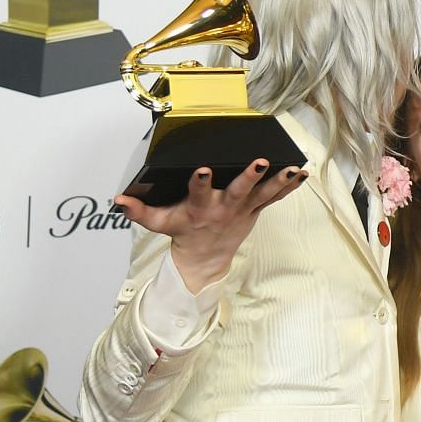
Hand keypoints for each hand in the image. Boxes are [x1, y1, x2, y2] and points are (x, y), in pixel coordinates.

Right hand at [115, 160, 306, 292]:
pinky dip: (289, 186)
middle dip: (249, 176)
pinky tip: (302, 173)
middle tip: (259, 162)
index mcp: (200, 208)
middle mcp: (224, 207)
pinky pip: (275, 198)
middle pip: (238, 191)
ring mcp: (243, 210)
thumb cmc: (184, 233)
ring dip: (278, 181)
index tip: (202, 169)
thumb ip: (139, 211)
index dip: (200, 181)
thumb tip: (119, 200)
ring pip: (263, 193)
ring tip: (292, 168)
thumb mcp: (159, 223)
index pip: (198, 192)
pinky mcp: (255, 211)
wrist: (204, 259)